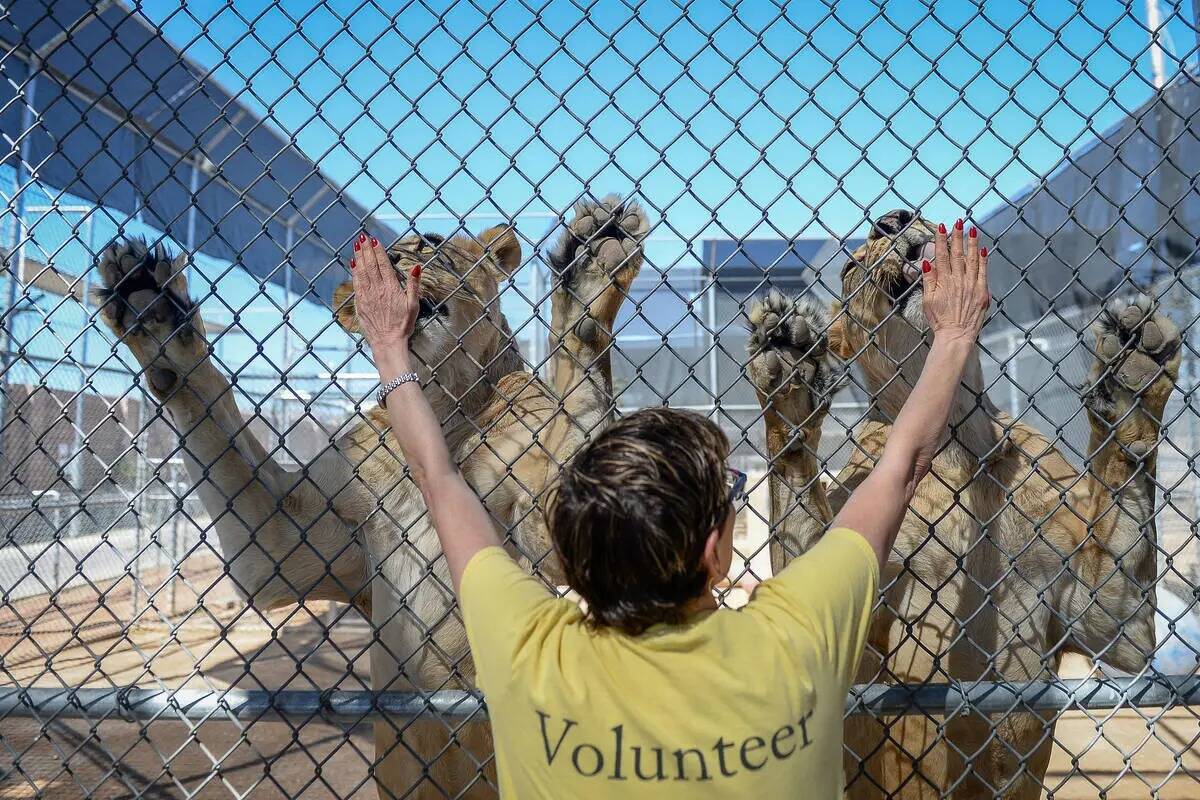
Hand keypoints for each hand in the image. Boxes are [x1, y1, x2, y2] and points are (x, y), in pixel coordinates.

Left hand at [350, 232, 421, 357]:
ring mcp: (367, 295)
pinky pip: (356, 283)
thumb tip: (416, 267)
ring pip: (361, 271)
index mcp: (391, 287)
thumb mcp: (414, 305)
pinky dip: (354, 271)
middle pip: (370, 264)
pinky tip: (353, 264)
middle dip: (366, 249)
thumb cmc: (403, 325)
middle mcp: (377, 289)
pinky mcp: (360, 303)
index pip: (383, 264)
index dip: (378, 251)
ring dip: (359, 257)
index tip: (375, 240)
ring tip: (357, 245)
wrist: (388, 342)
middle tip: (363, 237)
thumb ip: (414, 284)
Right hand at [922, 218, 990, 344]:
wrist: (956, 335)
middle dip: (957, 236)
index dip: (941, 240)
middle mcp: (958, 280)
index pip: (941, 255)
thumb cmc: (939, 320)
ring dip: (972, 243)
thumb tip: (927, 262)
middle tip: (958, 222)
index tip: (942, 227)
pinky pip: (983, 272)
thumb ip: (928, 280)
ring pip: (972, 259)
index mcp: (943, 281)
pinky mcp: (982, 292)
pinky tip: (983, 249)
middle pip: (957, 253)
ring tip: (972, 230)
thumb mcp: (927, 300)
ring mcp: (972, 285)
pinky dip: (984, 260)